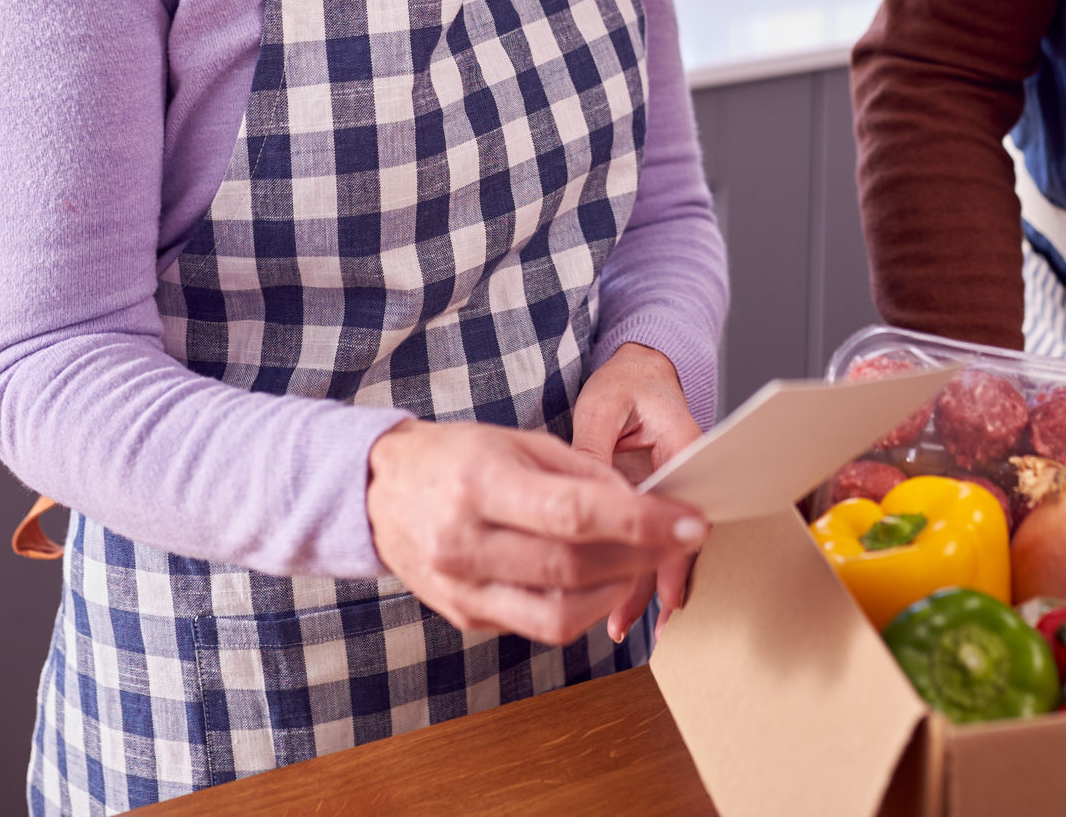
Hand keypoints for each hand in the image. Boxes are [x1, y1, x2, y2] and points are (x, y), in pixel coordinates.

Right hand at [363, 417, 705, 646]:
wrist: (376, 493)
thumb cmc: (453, 458)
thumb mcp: (515, 441)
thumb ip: (580, 471)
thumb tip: (640, 504)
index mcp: (480, 484)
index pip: (574, 514)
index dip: (641, 523)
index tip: (689, 521)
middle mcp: (466, 543)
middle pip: (574, 567)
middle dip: (642, 556)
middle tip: (679, 539)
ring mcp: (463, 589)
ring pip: (560, 614)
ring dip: (617, 591)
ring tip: (641, 562)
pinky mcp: (467, 617)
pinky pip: (538, 625)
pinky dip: (581, 605)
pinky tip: (597, 578)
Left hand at [571, 342, 702, 640]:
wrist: (640, 372)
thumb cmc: (625, 385)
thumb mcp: (601, 407)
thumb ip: (592, 450)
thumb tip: (580, 498)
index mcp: (683, 443)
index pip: (682, 505)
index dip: (672, 551)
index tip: (666, 589)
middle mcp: (683, 473)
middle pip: (673, 538)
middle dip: (653, 582)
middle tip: (628, 619)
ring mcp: (667, 490)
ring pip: (658, 545)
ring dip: (641, 586)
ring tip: (618, 624)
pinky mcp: (650, 500)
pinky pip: (642, 540)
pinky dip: (628, 569)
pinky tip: (613, 603)